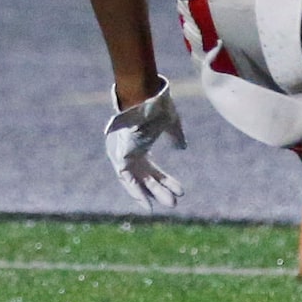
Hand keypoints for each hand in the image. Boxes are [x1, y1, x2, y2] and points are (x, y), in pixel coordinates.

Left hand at [102, 85, 185, 210]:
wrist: (145, 97)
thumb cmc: (156, 107)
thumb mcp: (171, 124)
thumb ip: (175, 136)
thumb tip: (182, 147)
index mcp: (139, 143)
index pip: (151, 168)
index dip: (164, 181)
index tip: (179, 191)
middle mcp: (129, 150)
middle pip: (144, 176)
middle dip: (160, 190)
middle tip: (174, 203)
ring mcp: (123, 153)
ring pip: (136, 180)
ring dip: (151, 193)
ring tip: (170, 204)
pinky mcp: (119, 155)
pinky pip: (125, 178)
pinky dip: (135, 191)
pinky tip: (147, 203)